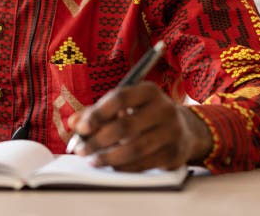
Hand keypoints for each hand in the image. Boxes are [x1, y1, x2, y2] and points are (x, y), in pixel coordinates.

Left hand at [66, 81, 211, 171]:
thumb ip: (97, 112)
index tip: (80, 129)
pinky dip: (125, 167)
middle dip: (98, 141)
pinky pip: (145, 164)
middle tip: (80, 150)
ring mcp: (173, 132)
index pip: (120, 98)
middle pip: (125, 126)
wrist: (185, 129)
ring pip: (135, 149)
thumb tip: (74, 123)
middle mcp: (164, 109)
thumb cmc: (144, 114)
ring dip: (109, 158)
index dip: (98, 113)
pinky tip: (112, 167)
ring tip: (92, 161)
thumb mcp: (125, 106)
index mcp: (149, 91)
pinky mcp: (175, 153)